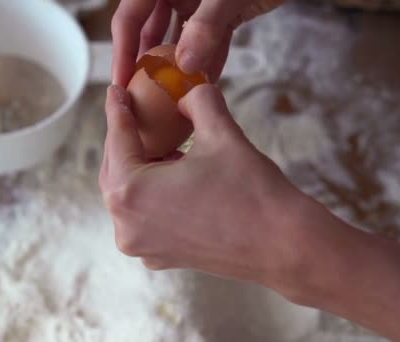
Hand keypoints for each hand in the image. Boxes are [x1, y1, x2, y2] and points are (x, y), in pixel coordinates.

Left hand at [99, 84, 312, 284]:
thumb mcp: (221, 133)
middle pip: (116, 169)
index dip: (117, 109)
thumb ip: (197, 102)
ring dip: (139, 166)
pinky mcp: (160, 256)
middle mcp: (127, 225)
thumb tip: (187, 93)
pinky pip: (144, 215)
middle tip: (134, 112)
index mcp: (130, 193)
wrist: (284, 246)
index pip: (117, 139)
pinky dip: (151, 193)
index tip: (115, 89)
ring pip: (129, 194)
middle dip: (125, 139)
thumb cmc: (251, 192)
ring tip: (158, 142)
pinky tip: (171, 173)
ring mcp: (142, 246)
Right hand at [111, 0, 284, 85]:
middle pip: (150, 29)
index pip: (129, 16)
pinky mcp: (223, 10)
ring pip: (180, 37)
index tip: (121, 82)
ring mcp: (198, 0)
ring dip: (180, 65)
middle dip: (147, 61)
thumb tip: (185, 66)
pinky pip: (209, 39)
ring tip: (174, 95)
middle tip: (141, 95)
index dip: (122, 50)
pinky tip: (206, 84)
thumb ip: (205, 25)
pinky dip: (208, 60)